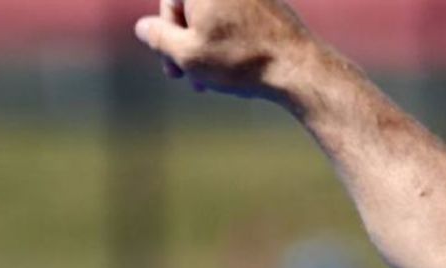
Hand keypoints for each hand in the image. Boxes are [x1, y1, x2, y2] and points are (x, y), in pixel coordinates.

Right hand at [133, 0, 314, 101]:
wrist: (301, 69)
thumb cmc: (241, 60)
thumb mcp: (186, 53)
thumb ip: (157, 36)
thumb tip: (144, 27)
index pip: (170, 2)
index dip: (165, 37)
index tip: (173, 69)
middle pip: (194, 9)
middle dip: (188, 45)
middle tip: (188, 79)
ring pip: (218, 19)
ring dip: (209, 49)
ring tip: (212, 82)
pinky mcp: (274, 6)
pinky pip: (241, 22)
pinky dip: (233, 43)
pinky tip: (237, 71)